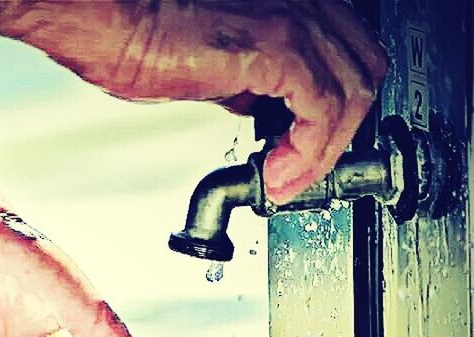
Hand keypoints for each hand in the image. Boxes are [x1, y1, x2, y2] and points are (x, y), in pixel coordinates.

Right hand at [104, 0, 388, 202]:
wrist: (110, 26)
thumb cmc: (142, 38)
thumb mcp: (213, 69)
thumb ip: (248, 84)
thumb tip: (260, 110)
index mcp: (290, 6)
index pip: (346, 61)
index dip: (336, 115)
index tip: (306, 154)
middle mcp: (303, 3)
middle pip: (363, 74)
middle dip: (339, 136)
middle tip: (302, 174)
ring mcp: (295, 20)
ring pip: (352, 95)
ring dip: (323, 152)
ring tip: (286, 181)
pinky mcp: (278, 47)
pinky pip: (321, 111)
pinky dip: (309, 152)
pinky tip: (278, 174)